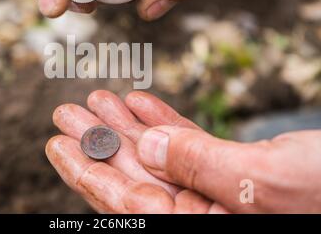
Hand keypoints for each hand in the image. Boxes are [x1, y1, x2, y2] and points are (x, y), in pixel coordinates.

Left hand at [46, 90, 320, 212]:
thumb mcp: (264, 180)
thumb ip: (201, 166)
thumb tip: (150, 148)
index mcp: (199, 228)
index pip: (127, 203)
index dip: (86, 171)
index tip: (57, 144)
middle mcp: (201, 215)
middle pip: (134, 176)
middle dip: (99, 142)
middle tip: (68, 113)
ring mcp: (215, 193)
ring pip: (157, 158)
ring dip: (128, 127)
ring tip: (98, 99)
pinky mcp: (232, 171)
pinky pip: (187, 146)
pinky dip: (164, 122)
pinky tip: (141, 103)